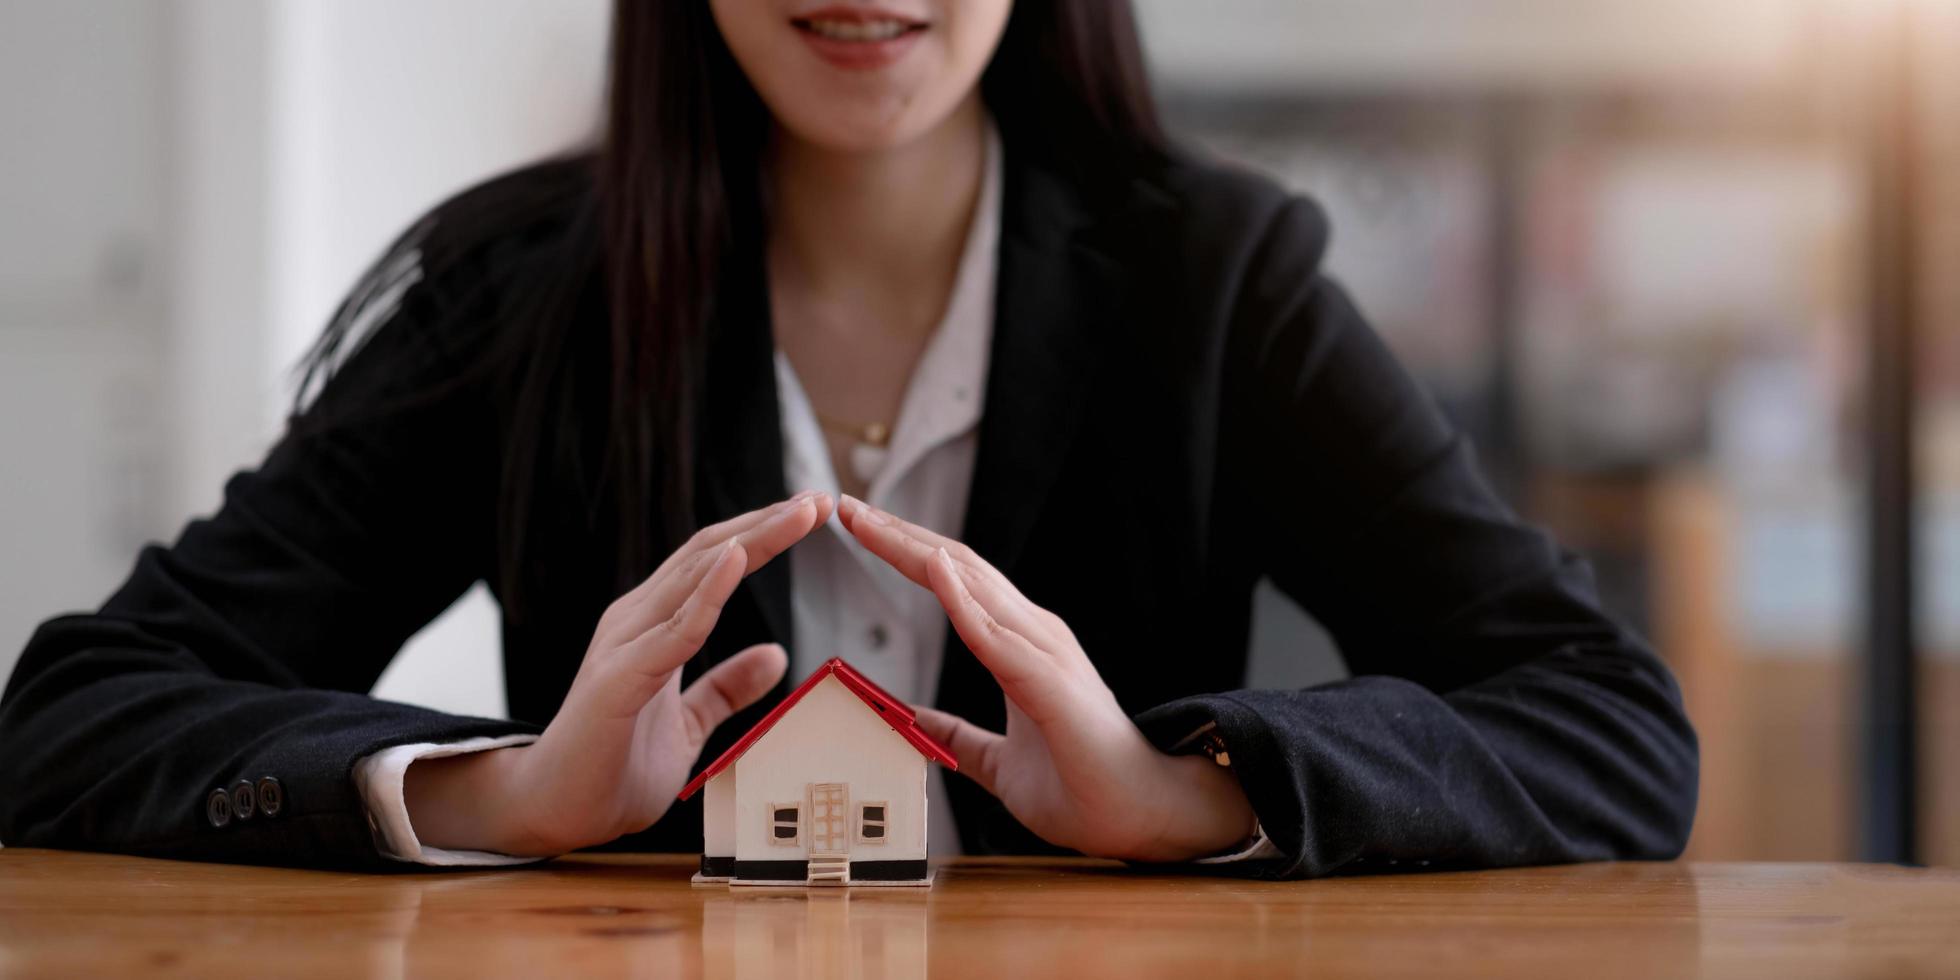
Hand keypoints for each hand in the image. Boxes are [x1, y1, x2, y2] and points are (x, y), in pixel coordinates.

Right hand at [403, 491, 833, 855]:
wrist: (553, 810)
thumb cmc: (613, 764)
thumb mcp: (689, 722)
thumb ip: (726, 688)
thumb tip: (776, 655)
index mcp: (653, 625)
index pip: (714, 562)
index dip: (762, 534)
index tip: (812, 510)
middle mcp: (637, 620)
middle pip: (709, 554)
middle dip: (767, 524)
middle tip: (819, 498)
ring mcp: (624, 644)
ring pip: (695, 577)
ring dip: (751, 541)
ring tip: (795, 514)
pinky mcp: (619, 679)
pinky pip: (673, 630)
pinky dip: (708, 593)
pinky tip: (738, 559)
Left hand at [836, 495, 1256, 861]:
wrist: (1140, 812)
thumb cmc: (1081, 784)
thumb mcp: (997, 760)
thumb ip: (957, 735)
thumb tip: (910, 722)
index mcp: (1020, 644)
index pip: (956, 580)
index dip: (907, 550)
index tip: (860, 527)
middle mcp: (1032, 632)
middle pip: (956, 566)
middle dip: (897, 534)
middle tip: (846, 504)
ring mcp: (1042, 651)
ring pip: (970, 584)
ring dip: (916, 551)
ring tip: (870, 522)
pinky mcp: (1047, 681)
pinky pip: (994, 633)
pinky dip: (960, 598)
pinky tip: (931, 568)